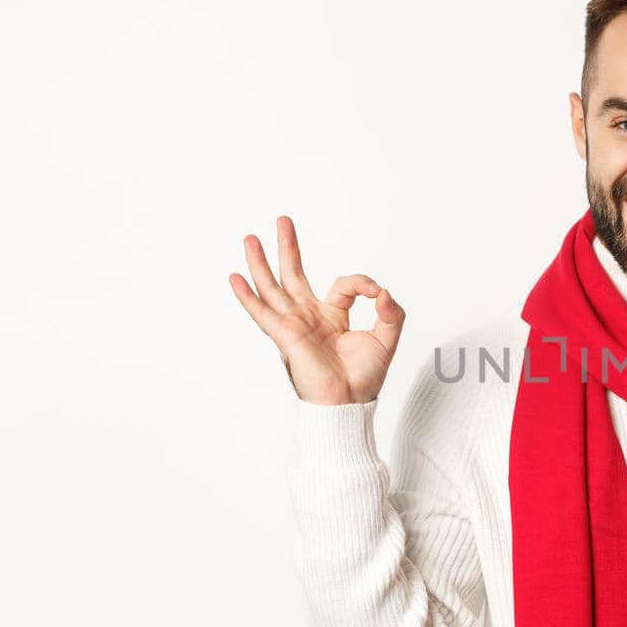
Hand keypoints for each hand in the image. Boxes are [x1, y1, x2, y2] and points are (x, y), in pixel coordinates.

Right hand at [229, 215, 405, 405]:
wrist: (348, 405)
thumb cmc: (363, 379)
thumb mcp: (386, 339)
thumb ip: (390, 313)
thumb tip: (383, 292)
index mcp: (332, 316)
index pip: (345, 285)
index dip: (363, 284)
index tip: (377, 294)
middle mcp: (310, 317)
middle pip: (294, 275)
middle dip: (288, 247)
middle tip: (283, 221)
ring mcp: (295, 325)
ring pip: (274, 287)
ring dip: (261, 263)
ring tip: (250, 238)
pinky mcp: (286, 336)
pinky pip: (263, 313)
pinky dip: (248, 296)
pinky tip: (235, 278)